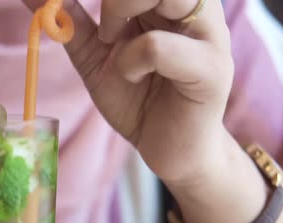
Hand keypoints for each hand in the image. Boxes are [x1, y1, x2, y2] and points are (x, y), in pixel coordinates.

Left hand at [25, 0, 233, 185]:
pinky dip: (130, 60)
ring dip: (120, 9)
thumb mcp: (96, 55)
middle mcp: (194, 8)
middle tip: (102, 24)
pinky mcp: (211, 69)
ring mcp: (208, 34)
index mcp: (168, 1)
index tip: (73, 4)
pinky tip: (132, 76)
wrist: (166, 147)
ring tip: (112, 41)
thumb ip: (72, 22)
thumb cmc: (137, 99)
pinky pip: (157, 47)